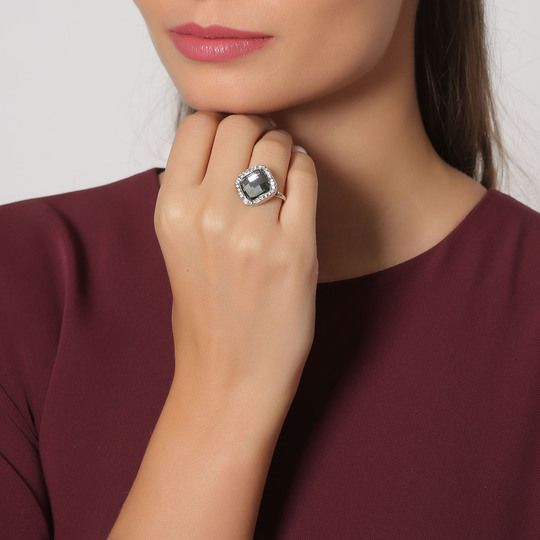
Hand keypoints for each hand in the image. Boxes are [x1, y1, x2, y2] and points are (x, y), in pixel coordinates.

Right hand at [154, 111, 318, 421]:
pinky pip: (305, 175)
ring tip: (283, 177)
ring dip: (283, 150)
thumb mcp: (179, 244)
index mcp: (171, 210)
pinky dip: (305, 173)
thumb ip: (195, 188)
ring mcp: (251, 230)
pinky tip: (299, 194)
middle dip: (257, 129)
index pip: (199, 122)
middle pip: (239, 124)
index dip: (222, 122)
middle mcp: (205, 213)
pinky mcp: (294, 248)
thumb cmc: (207, 311)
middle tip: (264, 154)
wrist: (230, 375)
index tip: (236, 141)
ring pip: (275, 142)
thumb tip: (228, 137)